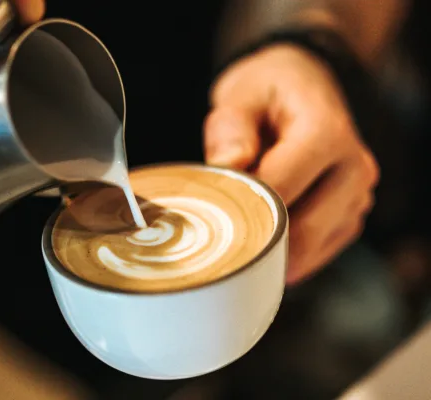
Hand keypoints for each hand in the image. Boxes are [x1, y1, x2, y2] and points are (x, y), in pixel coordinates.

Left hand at [204, 44, 379, 284]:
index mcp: (327, 132)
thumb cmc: (268, 92)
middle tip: (223, 229)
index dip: (243, 204)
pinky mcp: (351, 217)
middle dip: (258, 236)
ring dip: (272, 248)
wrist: (302, 90)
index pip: (282, 187)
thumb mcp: (242, 94)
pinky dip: (287, 253)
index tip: (215, 208)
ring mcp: (358, 196)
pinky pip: (318, 253)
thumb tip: (230, 165)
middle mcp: (354, 167)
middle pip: (302, 229)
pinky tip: (266, 232)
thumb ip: (230, 127)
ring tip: (244, 225)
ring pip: (310, 249)